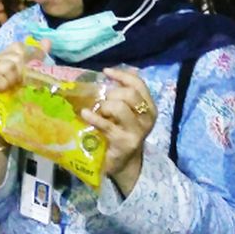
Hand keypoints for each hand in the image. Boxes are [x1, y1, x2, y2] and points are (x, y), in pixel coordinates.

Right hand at [0, 39, 47, 104]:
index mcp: (4, 54)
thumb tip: (47, 40)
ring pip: (7, 66)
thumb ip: (37, 57)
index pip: (18, 46)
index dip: (28, 58)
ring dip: (14, 80)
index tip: (31, 71)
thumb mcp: (28, 75)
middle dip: (22, 72)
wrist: (3, 118)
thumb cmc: (16, 95)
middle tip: (21, 83)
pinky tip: (4, 90)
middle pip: (15, 57)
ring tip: (13, 88)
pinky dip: (4, 85)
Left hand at [80, 68, 156, 196]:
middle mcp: (147, 118)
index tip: (106, 72)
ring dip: (105, 106)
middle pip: (130, 94)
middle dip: (113, 93)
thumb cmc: (123, 132)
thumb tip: (117, 71)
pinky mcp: (124, 142)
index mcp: (149, 107)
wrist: (125, 162)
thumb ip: (125, 93)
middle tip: (104, 100)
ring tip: (100, 111)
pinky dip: (93, 117)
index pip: (139, 84)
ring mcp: (136, 131)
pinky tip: (85, 114)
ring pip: (120, 107)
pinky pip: (106, 125)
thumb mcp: (129, 112)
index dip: (122, 75)